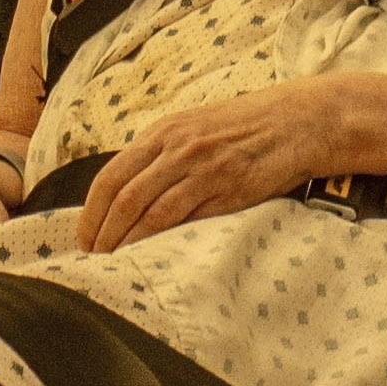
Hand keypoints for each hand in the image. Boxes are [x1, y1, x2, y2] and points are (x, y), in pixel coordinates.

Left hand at [78, 72, 386, 254]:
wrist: (302, 120)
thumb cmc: (249, 129)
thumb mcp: (197, 130)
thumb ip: (164, 157)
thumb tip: (131, 195)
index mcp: (163, 132)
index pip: (109, 176)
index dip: (89, 213)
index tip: (84, 239)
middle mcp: (176, 147)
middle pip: (120, 197)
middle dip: (100, 234)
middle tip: (93, 261)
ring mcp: (200, 166)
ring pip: (145, 210)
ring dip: (124, 242)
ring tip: (115, 265)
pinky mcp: (226, 186)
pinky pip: (181, 216)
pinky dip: (157, 239)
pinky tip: (150, 255)